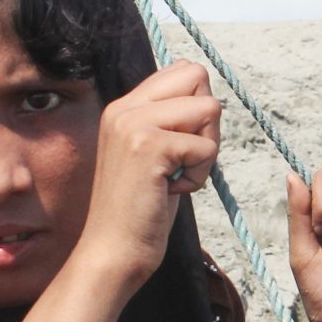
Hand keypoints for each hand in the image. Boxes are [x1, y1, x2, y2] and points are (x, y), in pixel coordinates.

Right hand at [68, 62, 220, 294]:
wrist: (112, 252)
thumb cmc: (139, 211)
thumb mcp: (151, 155)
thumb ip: (169, 122)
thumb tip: (206, 97)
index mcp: (124, 106)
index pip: (183, 70)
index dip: (198, 106)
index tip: (181, 144)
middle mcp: (125, 107)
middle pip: (198, 76)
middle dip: (207, 120)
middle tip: (185, 158)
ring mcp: (134, 124)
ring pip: (209, 108)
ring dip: (206, 150)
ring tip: (176, 177)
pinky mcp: (148, 146)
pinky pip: (204, 146)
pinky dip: (199, 175)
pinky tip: (172, 191)